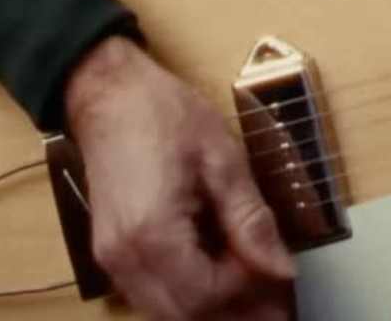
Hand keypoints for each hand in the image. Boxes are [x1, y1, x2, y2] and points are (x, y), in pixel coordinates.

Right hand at [59, 35, 296, 318]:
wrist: (109, 92)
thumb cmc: (161, 113)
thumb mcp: (221, 159)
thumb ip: (250, 220)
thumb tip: (281, 267)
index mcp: (152, 232)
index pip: (207, 294)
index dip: (249, 291)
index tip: (279, 273)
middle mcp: (125, 257)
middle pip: (186, 314)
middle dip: (234, 310)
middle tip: (275, 299)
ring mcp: (112, 258)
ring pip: (167, 311)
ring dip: (210, 307)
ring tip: (251, 288)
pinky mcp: (112, 253)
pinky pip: (151, 295)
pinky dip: (187, 295)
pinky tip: (216, 277)